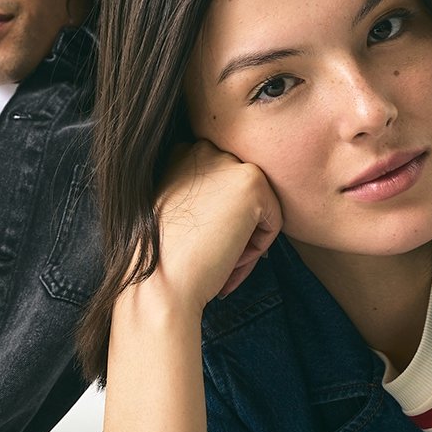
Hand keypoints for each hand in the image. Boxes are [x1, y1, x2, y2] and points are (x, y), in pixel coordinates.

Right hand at [155, 141, 282, 312]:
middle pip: (240, 197)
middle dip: (233, 229)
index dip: (215, 222)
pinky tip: (228, 258)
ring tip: (218, 262)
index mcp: (180, 154)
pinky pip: (273, 222)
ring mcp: (228, 162)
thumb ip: (200, 195)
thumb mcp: (172, 212)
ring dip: (244, 240)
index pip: (220, 187)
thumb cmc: (161, 260)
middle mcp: (203, 149)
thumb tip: (233, 207)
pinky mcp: (252, 182)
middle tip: (211, 259)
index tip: (200, 247)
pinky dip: (257, 248)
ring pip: (258, 209)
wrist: (157, 283)